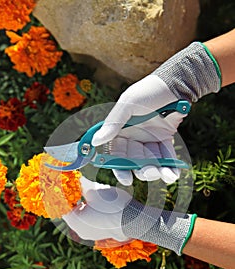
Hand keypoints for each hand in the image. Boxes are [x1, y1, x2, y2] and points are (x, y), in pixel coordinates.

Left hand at [62, 176, 196, 254]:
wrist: (136, 221)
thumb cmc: (114, 206)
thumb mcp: (95, 190)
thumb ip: (82, 184)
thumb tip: (75, 177)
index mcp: (74, 221)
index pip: (60, 204)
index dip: (61, 191)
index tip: (62, 181)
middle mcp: (79, 230)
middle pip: (69, 210)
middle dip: (70, 196)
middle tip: (72, 183)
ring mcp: (90, 234)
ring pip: (80, 215)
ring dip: (80, 202)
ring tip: (82, 189)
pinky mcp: (100, 233)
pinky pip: (89, 219)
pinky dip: (88, 209)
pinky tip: (93, 199)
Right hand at [92, 41, 220, 185]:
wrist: (176, 84)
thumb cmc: (149, 92)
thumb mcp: (128, 104)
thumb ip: (113, 123)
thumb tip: (95, 142)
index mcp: (120, 130)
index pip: (116, 154)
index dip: (119, 168)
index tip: (126, 179)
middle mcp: (133, 136)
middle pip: (134, 161)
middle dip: (142, 170)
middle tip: (151, 173)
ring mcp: (149, 138)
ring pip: (151, 161)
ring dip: (157, 170)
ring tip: (165, 175)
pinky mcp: (165, 138)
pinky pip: (166, 156)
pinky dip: (170, 167)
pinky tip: (173, 175)